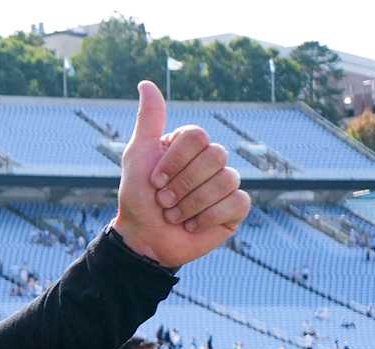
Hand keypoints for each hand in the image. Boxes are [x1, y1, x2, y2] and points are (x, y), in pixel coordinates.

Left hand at [113, 81, 250, 269]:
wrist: (144, 239)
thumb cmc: (138, 197)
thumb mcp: (137, 156)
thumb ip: (148, 121)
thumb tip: (146, 83)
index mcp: (191, 144)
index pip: (198, 136)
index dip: (175, 161)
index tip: (155, 179)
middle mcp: (211, 160)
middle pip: (214, 156)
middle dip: (182, 185)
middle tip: (163, 201)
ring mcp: (226, 183)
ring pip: (226, 180)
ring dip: (192, 204)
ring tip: (175, 215)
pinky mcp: (235, 209)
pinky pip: (237, 202)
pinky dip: (209, 217)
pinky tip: (192, 225)